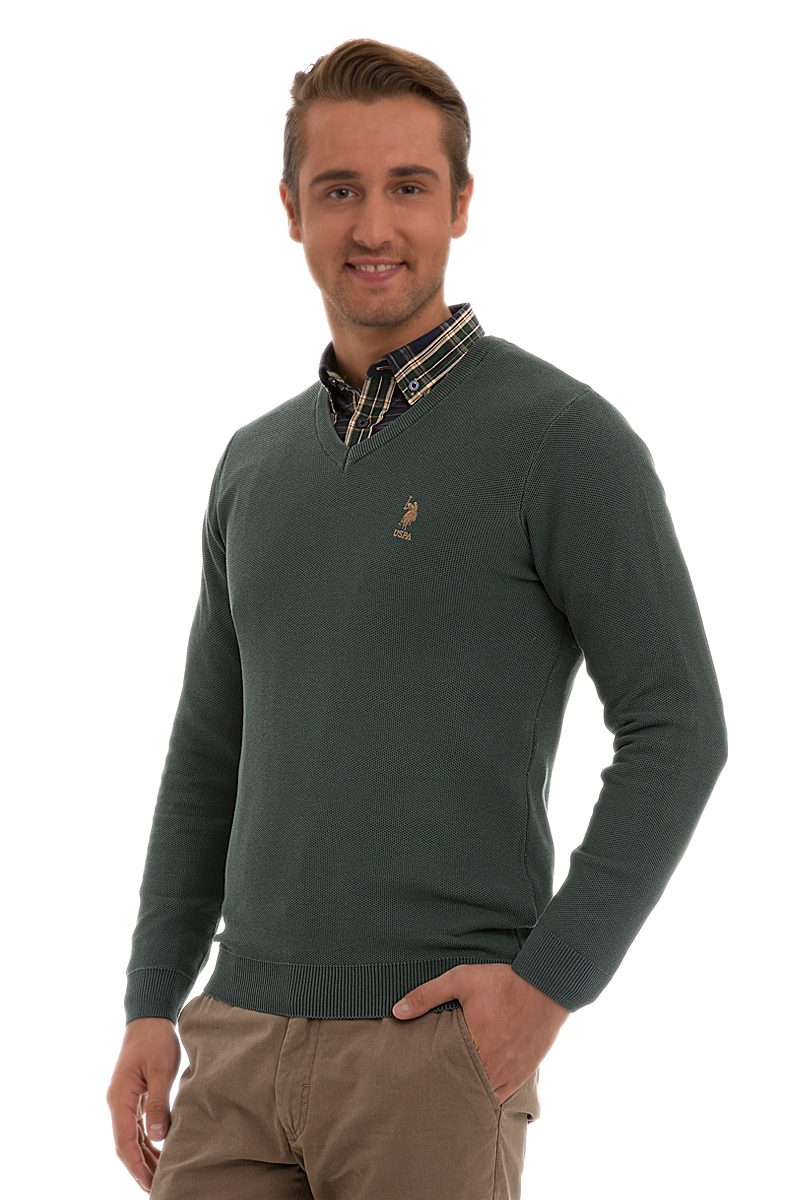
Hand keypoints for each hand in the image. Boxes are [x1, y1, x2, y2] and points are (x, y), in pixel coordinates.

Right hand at [107, 1017, 180, 1192]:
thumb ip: (159, 1103)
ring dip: (144, 1157)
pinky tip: (159, 1152)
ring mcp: (124, 1100)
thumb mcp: (162, 1070)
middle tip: (156, 1188)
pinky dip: (147, 1142)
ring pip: (131, 1138)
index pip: (125, 1142)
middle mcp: (117, 1103)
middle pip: (126, 1145)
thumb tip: (158, 1137)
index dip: (136, 1166)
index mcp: (120, 1098)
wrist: (149, 1017)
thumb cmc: (156, 1040)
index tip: (149, 1185)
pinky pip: (137, 1126)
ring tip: (159, 1176)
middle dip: (139, 1168)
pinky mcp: (133, 1096)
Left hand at [392, 963, 568, 1103]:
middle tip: (429, 1093)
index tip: (418, 1081)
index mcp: (474, 1042)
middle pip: (463, 1088)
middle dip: (448, 1090)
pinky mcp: (523, 1072)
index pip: (445, 1072)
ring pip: (483, 1096)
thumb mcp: (461, 979)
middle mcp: (493, 1063)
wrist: (545, 985)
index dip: (431, 1079)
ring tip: (450, 1095)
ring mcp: (510, 1071)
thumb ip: (428, 994)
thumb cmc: (502, 981)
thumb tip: (398, 1011)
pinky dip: (489, 1096)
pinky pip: (503, 1095)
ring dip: (468, 1095)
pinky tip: (476, 1094)